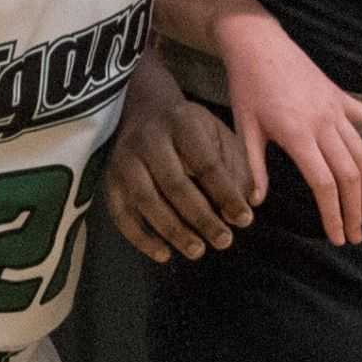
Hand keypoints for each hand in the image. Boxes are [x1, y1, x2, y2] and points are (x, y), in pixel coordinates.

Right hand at [106, 78, 255, 263]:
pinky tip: (164, 254)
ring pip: (146, 200)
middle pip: (175, 184)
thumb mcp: (218, 133)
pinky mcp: (109, 180)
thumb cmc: (188, 128)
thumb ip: (237, 165)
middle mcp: (149, 140)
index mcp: (182, 123)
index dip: (225, 193)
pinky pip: (121, 214)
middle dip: (201, 217)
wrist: (141, 108)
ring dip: (173, 230)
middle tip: (224, 241)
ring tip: (197, 250)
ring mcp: (124, 161)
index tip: (244, 219)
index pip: (205, 163)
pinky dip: (141, 238)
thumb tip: (252, 200)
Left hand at [217, 16, 361, 245]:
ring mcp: (336, 109)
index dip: (333, 214)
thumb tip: (257, 203)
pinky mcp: (341, 97)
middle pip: (348, 174)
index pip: (324, 183)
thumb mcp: (245, 129)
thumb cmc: (247, 87)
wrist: (258, 43)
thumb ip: (254, 167)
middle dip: (355, 210)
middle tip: (356, 236)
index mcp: (297, 134)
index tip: (336, 237)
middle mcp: (323, 123)